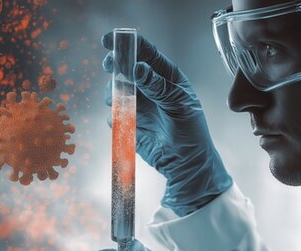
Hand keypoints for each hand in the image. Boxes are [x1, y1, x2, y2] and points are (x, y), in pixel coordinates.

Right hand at [102, 32, 232, 215]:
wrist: (185, 162)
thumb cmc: (190, 131)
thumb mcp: (179, 104)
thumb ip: (158, 86)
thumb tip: (138, 69)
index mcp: (166, 75)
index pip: (146, 52)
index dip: (128, 43)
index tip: (111, 39)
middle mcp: (149, 86)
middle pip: (125, 67)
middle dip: (115, 63)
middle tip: (110, 65)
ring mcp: (137, 103)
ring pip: (115, 88)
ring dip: (113, 91)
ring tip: (120, 100)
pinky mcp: (127, 121)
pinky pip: (113, 112)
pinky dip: (114, 114)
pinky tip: (126, 121)